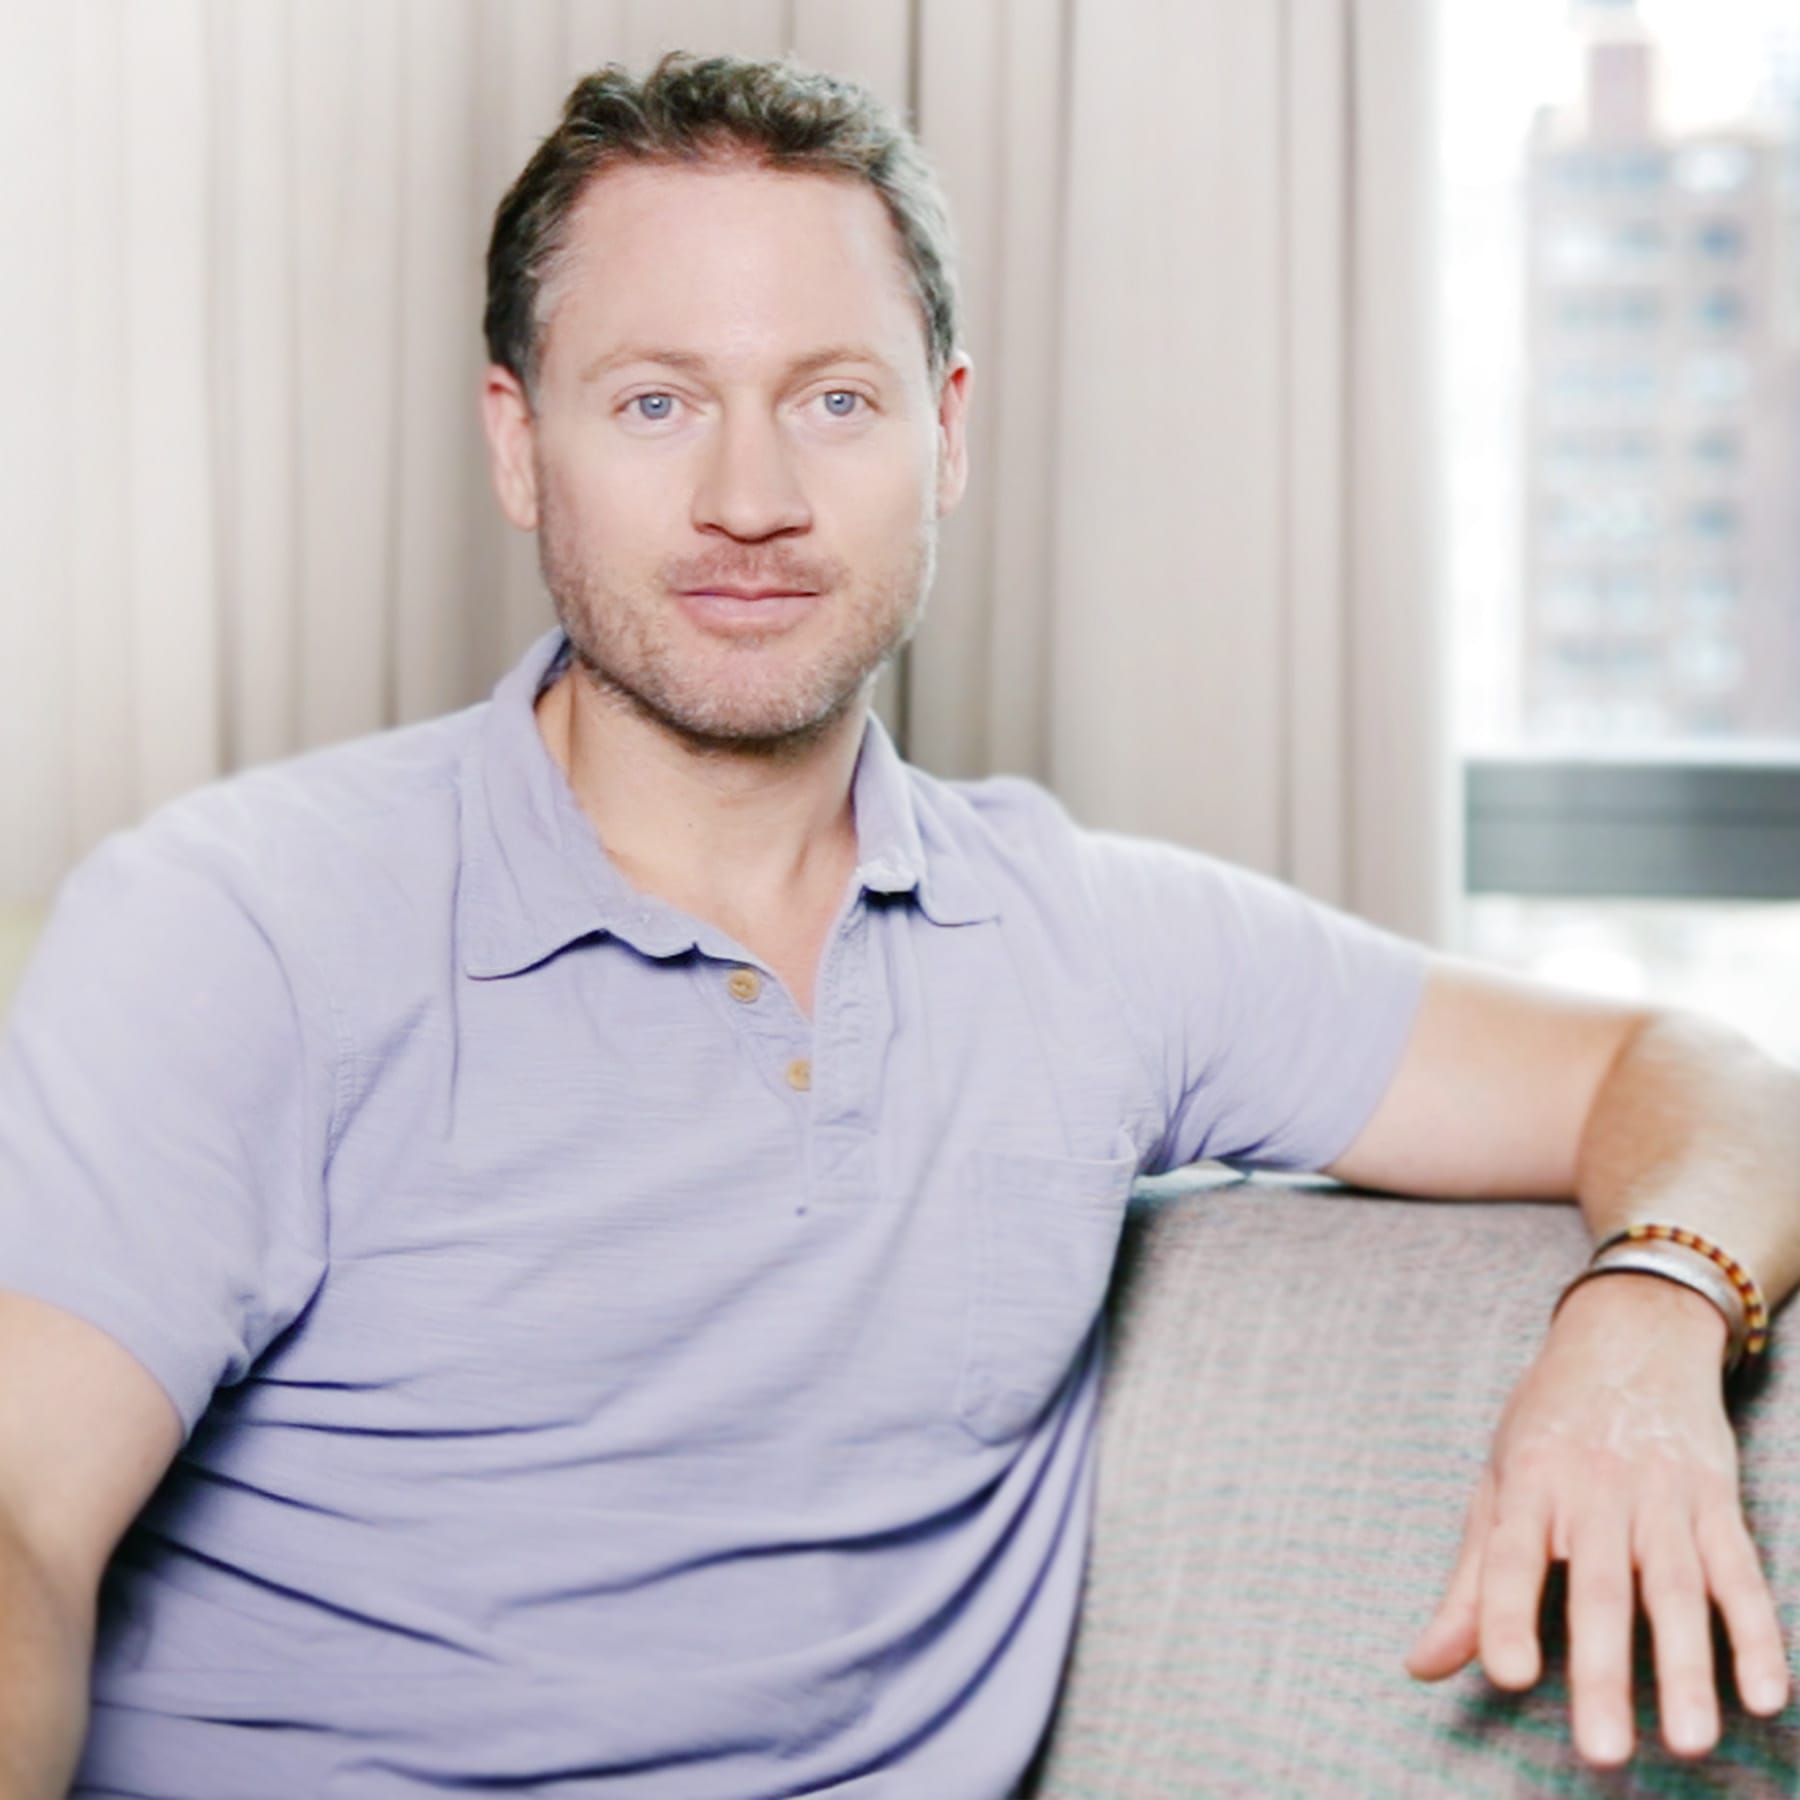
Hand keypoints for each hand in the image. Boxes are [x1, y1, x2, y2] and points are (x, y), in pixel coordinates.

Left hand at [1404, 1273, 1790, 1764]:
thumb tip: (1422, 1665)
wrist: (1631, 1333)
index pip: (1510, 1556)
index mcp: (1529, 1482)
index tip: (1507, 1677)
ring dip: (1688, 1668)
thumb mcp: (1498, 1482)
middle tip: (1603, 1753)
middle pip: (1599, 1587)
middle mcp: (1595, 1490)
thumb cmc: (1548, 1421)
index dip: (1505, 1615)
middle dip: (1604, 1671)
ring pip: (1677, 1589)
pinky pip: (1740, 1573)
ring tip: (1690, 1744)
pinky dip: (1757, 1632)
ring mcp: (1662, 1495)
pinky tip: (1766, 1692)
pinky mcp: (1717, 1502)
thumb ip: (1469, 1583)